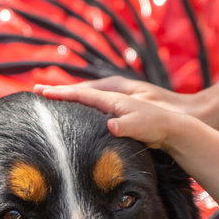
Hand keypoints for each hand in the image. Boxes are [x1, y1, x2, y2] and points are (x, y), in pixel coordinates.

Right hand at [35, 81, 198, 150]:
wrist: (180, 123)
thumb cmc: (161, 124)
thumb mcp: (144, 126)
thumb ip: (127, 126)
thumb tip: (110, 125)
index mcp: (115, 96)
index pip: (82, 94)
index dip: (61, 94)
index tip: (41, 92)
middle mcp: (114, 93)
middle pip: (81, 91)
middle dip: (60, 91)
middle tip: (37, 91)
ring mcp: (118, 99)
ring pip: (88, 96)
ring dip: (70, 96)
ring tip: (52, 98)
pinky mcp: (121, 108)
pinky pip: (95, 103)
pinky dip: (82, 103)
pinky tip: (78, 111)